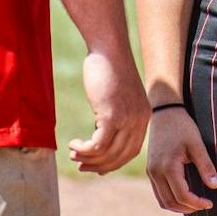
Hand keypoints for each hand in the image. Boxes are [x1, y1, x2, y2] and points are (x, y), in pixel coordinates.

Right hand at [69, 50, 149, 174]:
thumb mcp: (118, 96)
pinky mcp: (111, 116)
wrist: (109, 49)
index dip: (113, 162)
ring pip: (107, 154)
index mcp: (143, 116)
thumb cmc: (109, 69)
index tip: (97, 166)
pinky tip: (73, 145)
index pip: (132, 151)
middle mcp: (139, 120)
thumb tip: (101, 136)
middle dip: (99, 165)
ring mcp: (127, 119)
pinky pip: (97, 146)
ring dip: (88, 159)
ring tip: (74, 154)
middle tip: (81, 165)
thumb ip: (115, 115)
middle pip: (120, 156)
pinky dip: (83, 150)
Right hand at [146, 105, 216, 213]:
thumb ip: (206, 166)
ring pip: (163, 201)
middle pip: (170, 202)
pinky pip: (158, 193)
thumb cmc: (182, 126)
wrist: (164, 112)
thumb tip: (215, 186)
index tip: (210, 203)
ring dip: (178, 206)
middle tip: (204, 205)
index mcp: (168, 167)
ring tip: (195, 204)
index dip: (197, 203)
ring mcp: (151, 172)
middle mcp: (156, 172)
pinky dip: (170, 199)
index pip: (182, 195)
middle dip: (188, 208)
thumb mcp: (197, 144)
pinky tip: (183, 195)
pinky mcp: (150, 170)